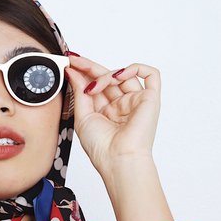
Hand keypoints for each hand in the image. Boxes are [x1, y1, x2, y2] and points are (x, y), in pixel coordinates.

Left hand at [64, 55, 160, 175]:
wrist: (117, 159)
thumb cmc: (101, 148)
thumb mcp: (83, 116)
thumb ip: (79, 92)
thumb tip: (73, 71)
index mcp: (106, 111)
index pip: (96, 84)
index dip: (84, 72)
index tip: (70, 63)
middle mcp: (121, 105)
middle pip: (108, 77)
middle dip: (89, 67)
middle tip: (75, 60)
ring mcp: (136, 101)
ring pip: (123, 75)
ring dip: (105, 75)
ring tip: (95, 86)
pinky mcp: (150, 100)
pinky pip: (151, 75)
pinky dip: (135, 69)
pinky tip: (119, 75)